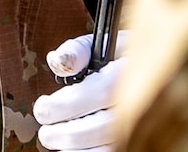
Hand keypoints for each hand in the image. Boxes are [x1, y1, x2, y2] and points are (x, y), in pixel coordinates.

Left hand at [33, 30, 130, 151]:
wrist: (144, 74)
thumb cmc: (117, 60)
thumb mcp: (100, 46)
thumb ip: (77, 51)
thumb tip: (56, 60)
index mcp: (129, 73)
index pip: (101, 93)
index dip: (66, 104)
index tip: (43, 106)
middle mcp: (137, 103)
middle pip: (97, 129)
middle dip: (61, 132)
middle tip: (46, 128)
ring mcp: (134, 127)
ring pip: (101, 149)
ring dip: (70, 146)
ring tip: (56, 136)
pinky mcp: (128, 143)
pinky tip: (73, 144)